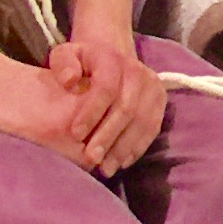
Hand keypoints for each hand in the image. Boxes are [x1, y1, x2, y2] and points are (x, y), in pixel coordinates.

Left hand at [49, 38, 164, 176]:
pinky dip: (137, 148)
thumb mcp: (64, 55)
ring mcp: (152, 86)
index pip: (106, 88)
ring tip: (105, 168)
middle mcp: (137, 71)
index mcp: (112, 58)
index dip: (91, 112)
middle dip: (108, 136)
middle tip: (91, 158)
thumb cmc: (81, 63)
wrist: (110, 55)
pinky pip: (152, 128)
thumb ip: (62, 63)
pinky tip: (121, 162)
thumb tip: (70, 80)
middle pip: (126, 108)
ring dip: (123, 148)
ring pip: (141, 121)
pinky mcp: (160, 101)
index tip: (75, 134)